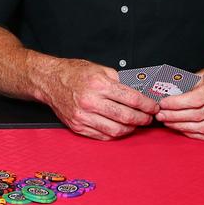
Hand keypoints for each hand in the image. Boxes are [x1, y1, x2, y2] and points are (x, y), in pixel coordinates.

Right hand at [36, 59, 157, 140]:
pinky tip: (120, 127)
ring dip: (130, 129)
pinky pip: (103, 136)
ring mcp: (83, 116)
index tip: (154, 107)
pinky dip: (115, 134)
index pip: (132, 99)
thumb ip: (118, 81)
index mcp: (99, 84)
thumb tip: (137, 92)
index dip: (148, 105)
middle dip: (143, 119)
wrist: (50, 81)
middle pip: (127, 117)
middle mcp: (91, 101)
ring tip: (135, 124)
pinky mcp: (78, 126)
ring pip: (116, 130)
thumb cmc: (73, 73)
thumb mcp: (99, 68)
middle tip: (149, 118)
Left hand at [155, 65, 203, 140]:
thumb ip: (186, 84)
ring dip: (182, 127)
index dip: (176, 104)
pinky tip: (183, 129)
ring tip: (169, 122)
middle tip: (161, 115)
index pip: (195, 99)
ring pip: (203, 128)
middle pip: (198, 115)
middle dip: (175, 116)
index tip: (163, 104)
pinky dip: (194, 134)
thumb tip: (165, 92)